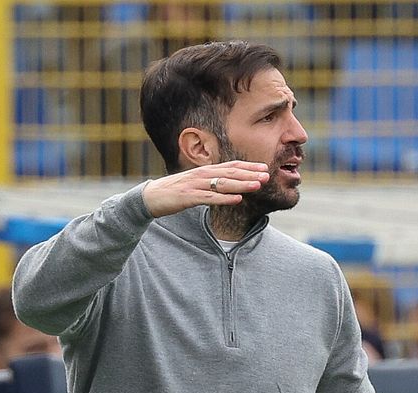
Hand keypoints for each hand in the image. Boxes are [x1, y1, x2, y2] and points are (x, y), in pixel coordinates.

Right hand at [141, 161, 269, 216]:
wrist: (150, 197)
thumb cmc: (174, 192)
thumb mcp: (195, 184)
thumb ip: (211, 184)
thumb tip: (230, 187)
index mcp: (205, 171)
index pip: (230, 166)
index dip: (248, 166)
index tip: (264, 167)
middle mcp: (202, 175)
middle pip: (230, 173)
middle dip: (249, 174)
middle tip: (267, 175)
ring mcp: (195, 185)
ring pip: (222, 184)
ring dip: (241, 184)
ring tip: (257, 185)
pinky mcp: (188, 197)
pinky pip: (209, 198)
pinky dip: (224, 198)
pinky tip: (237, 200)